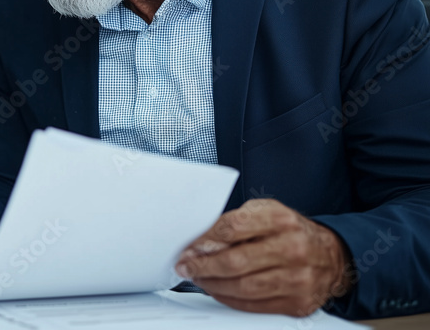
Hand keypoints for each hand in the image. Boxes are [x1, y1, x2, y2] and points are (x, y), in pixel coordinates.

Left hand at [175, 199, 351, 315]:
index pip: (233, 228)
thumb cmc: (291, 231)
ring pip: (243, 287)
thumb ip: (234, 223)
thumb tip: (201, 243)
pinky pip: (254, 305)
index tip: (188, 248)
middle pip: (235, 261)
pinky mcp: (298, 302)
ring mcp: (298, 278)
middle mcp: (292, 248)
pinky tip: (219, 291)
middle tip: (186, 267)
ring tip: (199, 279)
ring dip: (213, 285)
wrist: (332, 256)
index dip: (204, 241)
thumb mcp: (265, 213)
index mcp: (281, 220)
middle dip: (203, 266)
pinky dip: (230, 299)